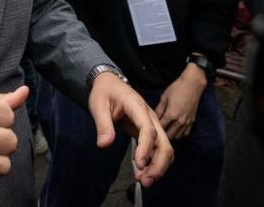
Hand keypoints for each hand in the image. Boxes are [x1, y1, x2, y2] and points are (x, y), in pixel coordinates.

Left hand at [88, 73, 173, 187]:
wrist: (110, 83)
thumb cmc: (104, 92)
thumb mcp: (98, 105)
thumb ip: (102, 124)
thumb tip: (104, 144)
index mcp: (137, 107)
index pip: (148, 129)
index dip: (146, 148)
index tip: (138, 164)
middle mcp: (150, 116)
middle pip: (164, 142)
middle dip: (158, 164)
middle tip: (144, 181)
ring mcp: (152, 124)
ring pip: (165, 148)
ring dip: (159, 166)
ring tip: (144, 181)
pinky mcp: (149, 132)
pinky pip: (158, 149)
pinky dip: (154, 163)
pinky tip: (143, 173)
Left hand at [155, 64, 206, 139]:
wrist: (192, 85)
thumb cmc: (177, 89)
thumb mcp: (164, 98)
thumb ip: (158, 110)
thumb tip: (152, 118)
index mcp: (171, 115)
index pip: (161, 128)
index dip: (154, 130)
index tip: (150, 131)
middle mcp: (180, 121)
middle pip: (169, 136)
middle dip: (162, 136)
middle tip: (156, 134)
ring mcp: (187, 122)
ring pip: (177, 137)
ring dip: (171, 136)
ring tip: (164, 133)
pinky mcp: (192, 121)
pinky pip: (185, 133)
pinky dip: (179, 134)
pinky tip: (174, 130)